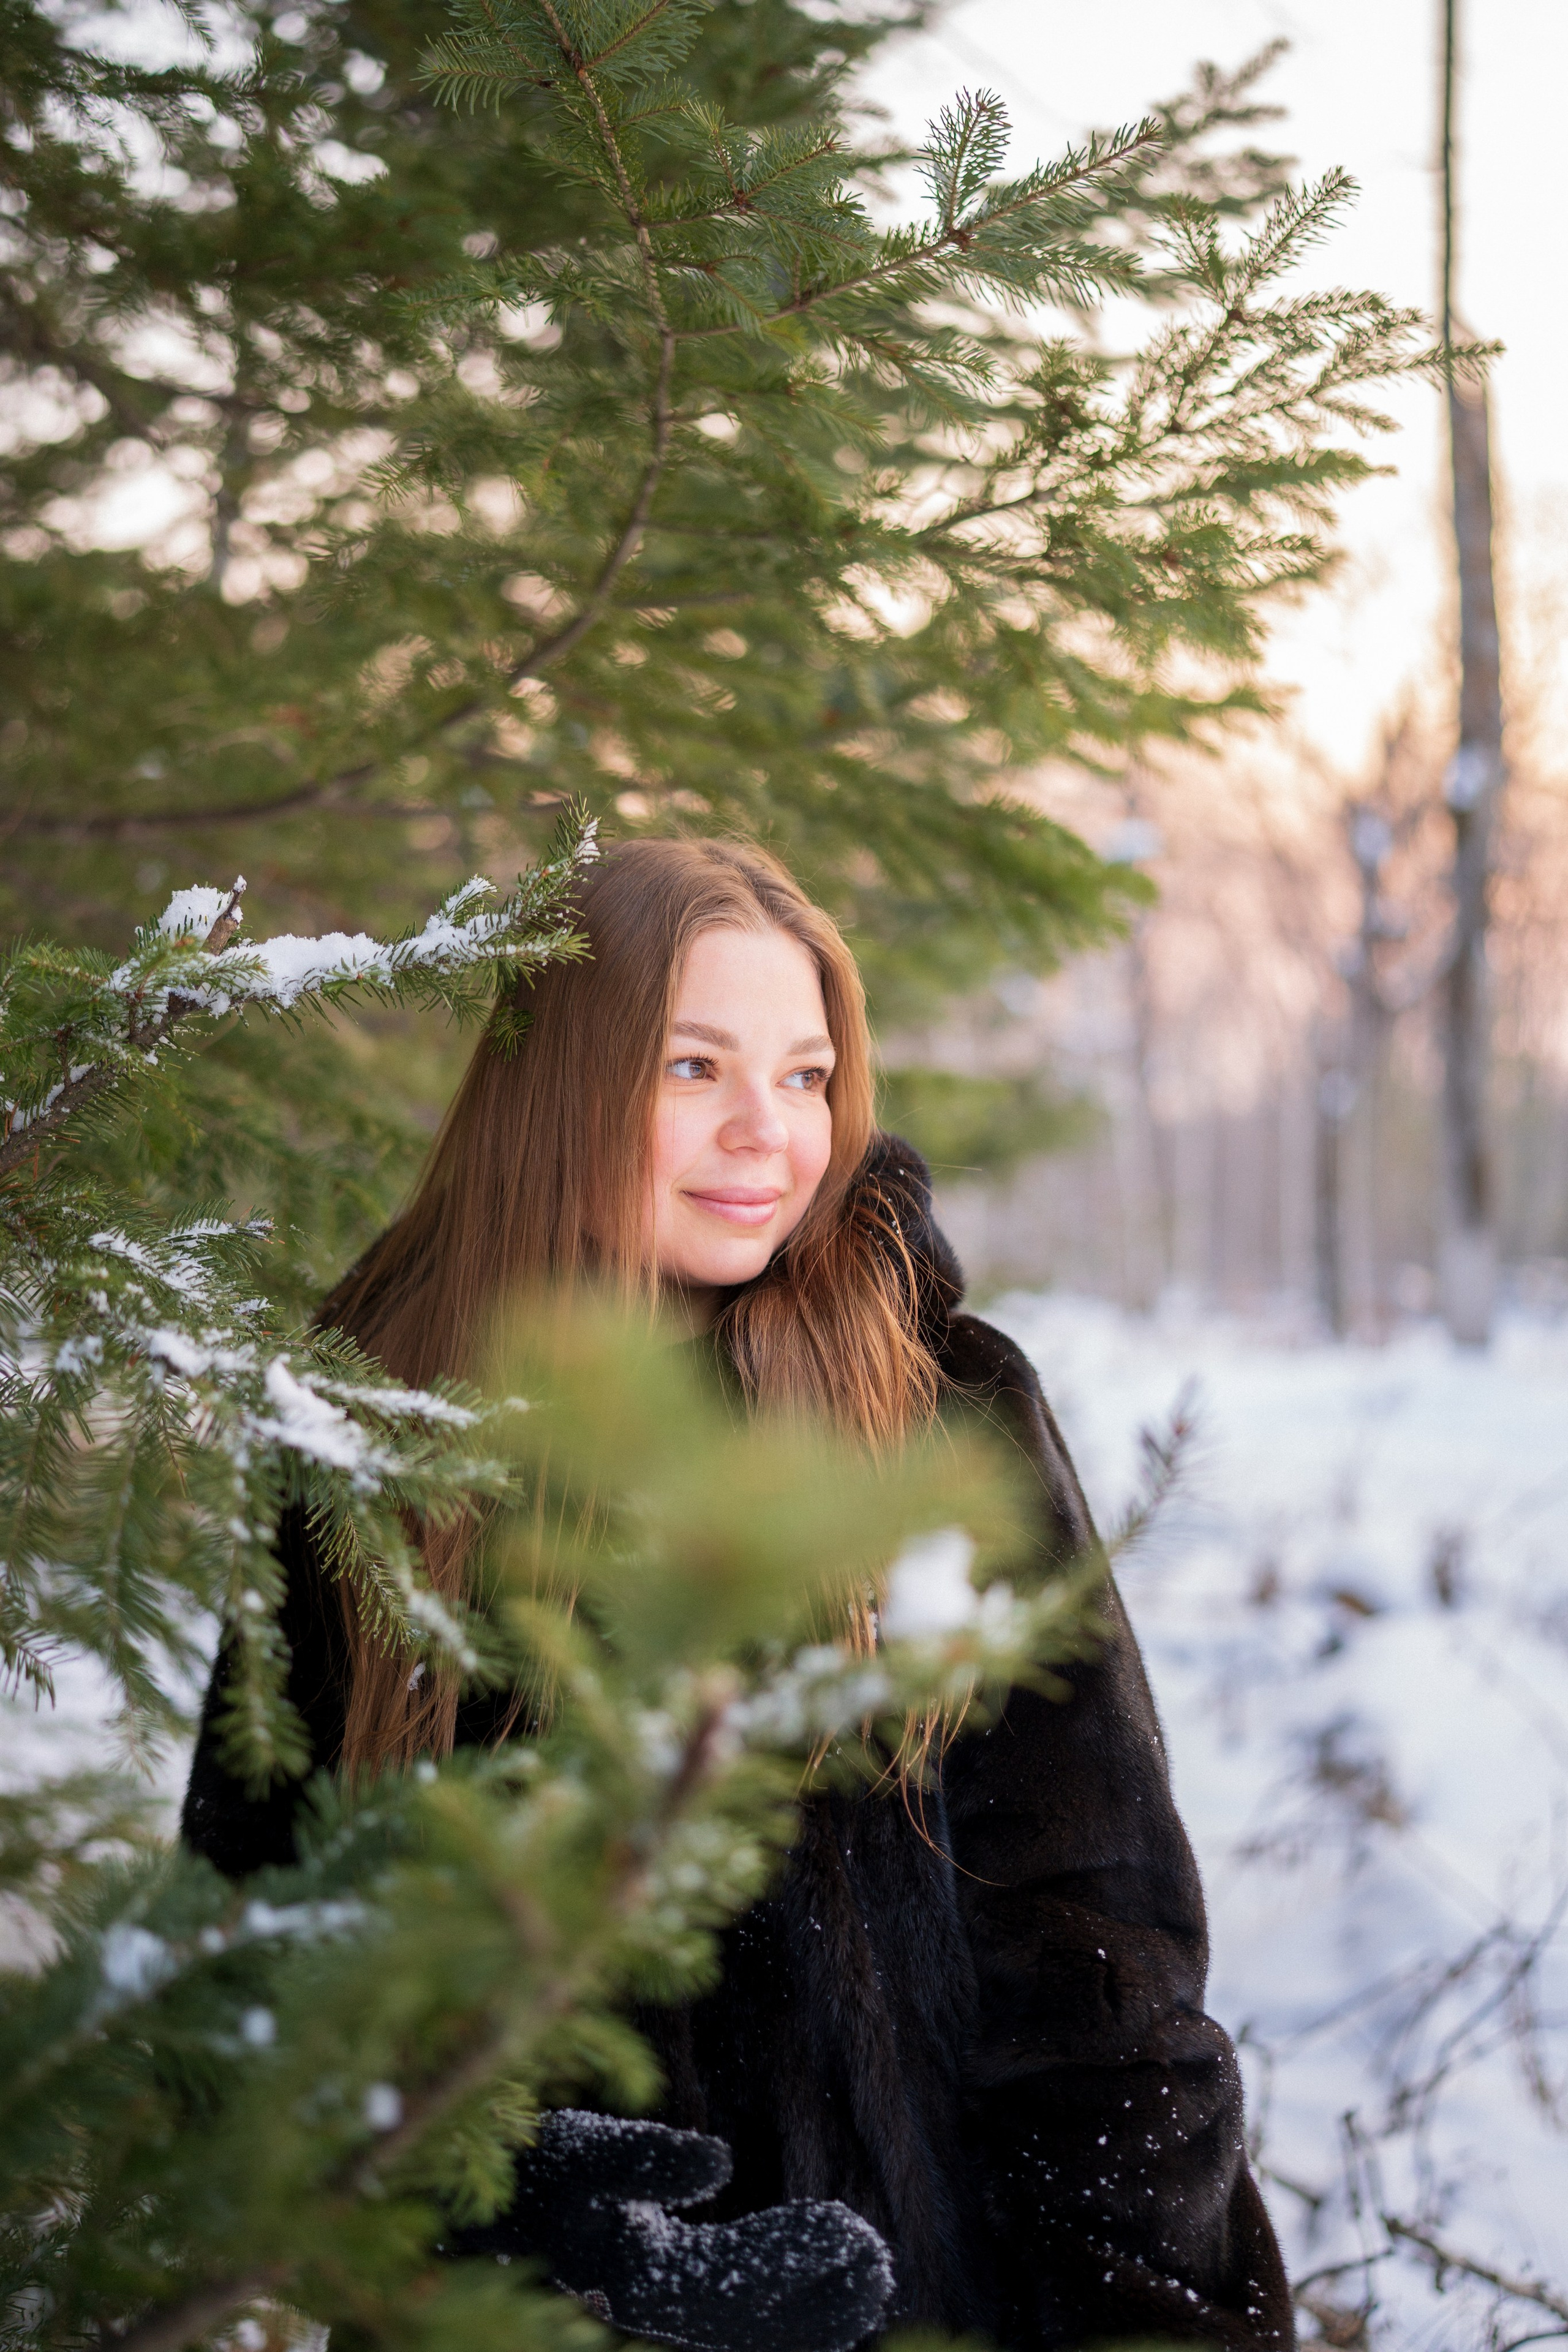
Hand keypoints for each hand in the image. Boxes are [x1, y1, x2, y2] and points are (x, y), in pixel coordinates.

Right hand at [473, 2109, 893, 2351]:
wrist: (463, 2202)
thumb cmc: (522, 2170)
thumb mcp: (575, 2151)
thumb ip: (642, 2159)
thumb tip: (719, 2160)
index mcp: (634, 2278)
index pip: (737, 2284)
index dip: (798, 2265)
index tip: (857, 2236)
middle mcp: (647, 2302)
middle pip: (748, 2313)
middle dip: (815, 2292)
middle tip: (880, 2262)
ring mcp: (649, 2297)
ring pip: (739, 2317)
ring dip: (803, 2302)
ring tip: (865, 2277)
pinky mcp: (648, 2281)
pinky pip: (721, 2305)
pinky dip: (770, 2301)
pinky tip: (808, 2289)